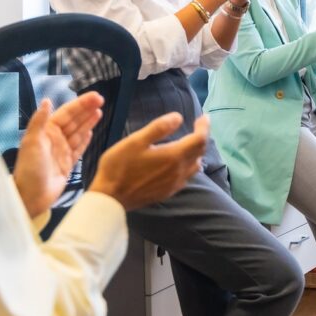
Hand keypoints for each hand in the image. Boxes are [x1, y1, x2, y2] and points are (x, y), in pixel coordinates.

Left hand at [13, 93, 103, 218]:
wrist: (31, 196)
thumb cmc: (30, 169)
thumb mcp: (32, 142)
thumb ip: (39, 121)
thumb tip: (47, 100)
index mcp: (46, 132)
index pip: (67, 113)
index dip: (80, 104)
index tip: (95, 97)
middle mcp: (55, 139)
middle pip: (74, 121)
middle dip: (86, 110)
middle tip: (101, 100)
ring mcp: (62, 152)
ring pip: (78, 133)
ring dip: (88, 122)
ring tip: (99, 112)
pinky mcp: (67, 164)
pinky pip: (79, 148)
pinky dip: (85, 139)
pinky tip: (91, 131)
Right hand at [91, 113, 208, 210]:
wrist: (111, 199)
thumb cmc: (119, 167)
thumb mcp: (135, 141)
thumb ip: (159, 128)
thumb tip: (179, 117)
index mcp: (174, 156)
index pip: (199, 139)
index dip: (204, 126)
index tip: (204, 116)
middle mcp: (179, 171)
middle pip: (200, 151)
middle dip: (202, 136)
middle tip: (198, 125)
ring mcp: (175, 184)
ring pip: (196, 165)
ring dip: (197, 151)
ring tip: (190, 141)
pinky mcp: (169, 192)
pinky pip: (187, 176)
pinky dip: (189, 164)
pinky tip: (180, 162)